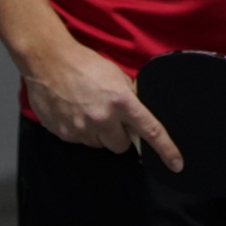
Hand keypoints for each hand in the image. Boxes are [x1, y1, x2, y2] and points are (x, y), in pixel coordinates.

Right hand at [21, 40, 182, 170]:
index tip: (176, 164)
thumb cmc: (84, 64)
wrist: (49, 61)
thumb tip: (136, 114)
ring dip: (99, 134)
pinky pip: (81, 140)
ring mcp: (81, 129)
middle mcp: (102, 119)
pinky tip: (76, 111)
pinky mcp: (64, 134)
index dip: (166, 149)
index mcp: (121, 102)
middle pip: (121, 146)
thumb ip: (129, 97)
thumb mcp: (116, 75)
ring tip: (89, 109)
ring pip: (100, 145)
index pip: (150, 131)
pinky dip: (82, 131)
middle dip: (119, 135)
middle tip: (111, 118)